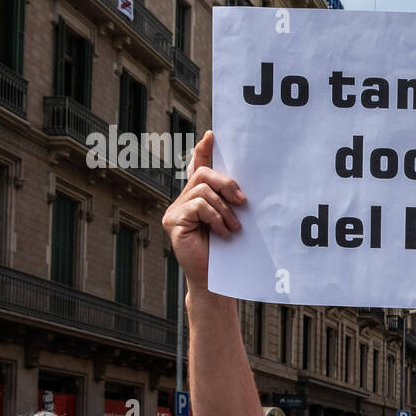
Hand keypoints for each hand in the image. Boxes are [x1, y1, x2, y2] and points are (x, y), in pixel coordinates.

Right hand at [161, 131, 246, 287]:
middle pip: (204, 174)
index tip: (213, 136)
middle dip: (227, 183)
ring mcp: (175, 211)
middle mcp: (183, 201)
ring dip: (224, 208)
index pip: (198, 168)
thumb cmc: (228, 251)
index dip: (203, 151)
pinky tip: (223, 232)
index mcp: (198, 198)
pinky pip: (198, 205)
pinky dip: (215, 217)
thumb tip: (243, 186)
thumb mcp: (232, 220)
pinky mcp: (172, 222)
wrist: (217, 280)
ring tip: (233, 227)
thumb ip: (231, 201)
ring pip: (203, 189)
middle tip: (243, 202)